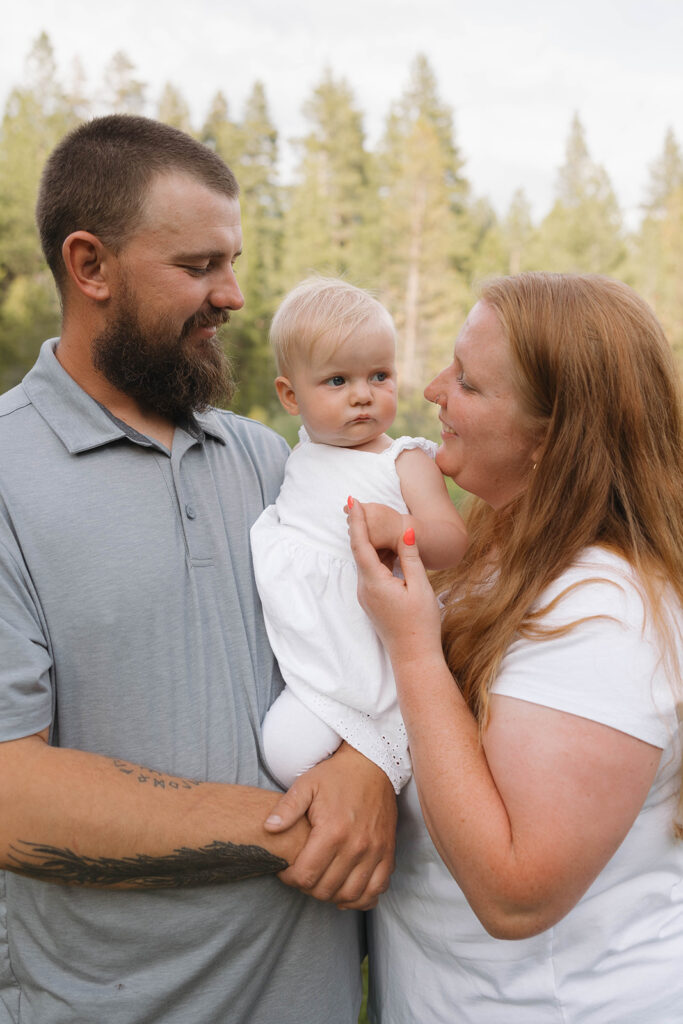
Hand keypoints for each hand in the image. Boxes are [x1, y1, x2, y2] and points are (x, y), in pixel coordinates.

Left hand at [264, 742, 396, 908]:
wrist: (372, 765)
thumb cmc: (336, 776)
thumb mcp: (306, 785)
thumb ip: (286, 809)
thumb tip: (269, 829)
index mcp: (333, 831)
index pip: (306, 875)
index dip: (290, 878)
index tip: (286, 869)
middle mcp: (356, 846)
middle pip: (326, 889)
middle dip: (308, 887)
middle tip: (302, 875)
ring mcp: (375, 851)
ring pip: (350, 895)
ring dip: (332, 896)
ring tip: (321, 883)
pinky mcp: (388, 852)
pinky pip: (377, 889)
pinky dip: (361, 899)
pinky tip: (346, 892)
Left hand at [347, 499, 441, 662]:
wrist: (414, 657)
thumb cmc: (421, 624)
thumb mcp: (420, 587)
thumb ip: (410, 557)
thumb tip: (405, 531)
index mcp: (374, 582)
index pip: (360, 545)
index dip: (357, 521)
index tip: (353, 501)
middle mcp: (364, 588)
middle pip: (359, 551)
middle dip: (359, 526)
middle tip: (357, 503)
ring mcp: (366, 596)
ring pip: (366, 562)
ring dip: (370, 542)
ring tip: (373, 520)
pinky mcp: (373, 601)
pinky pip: (371, 573)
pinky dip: (377, 557)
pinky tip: (387, 548)